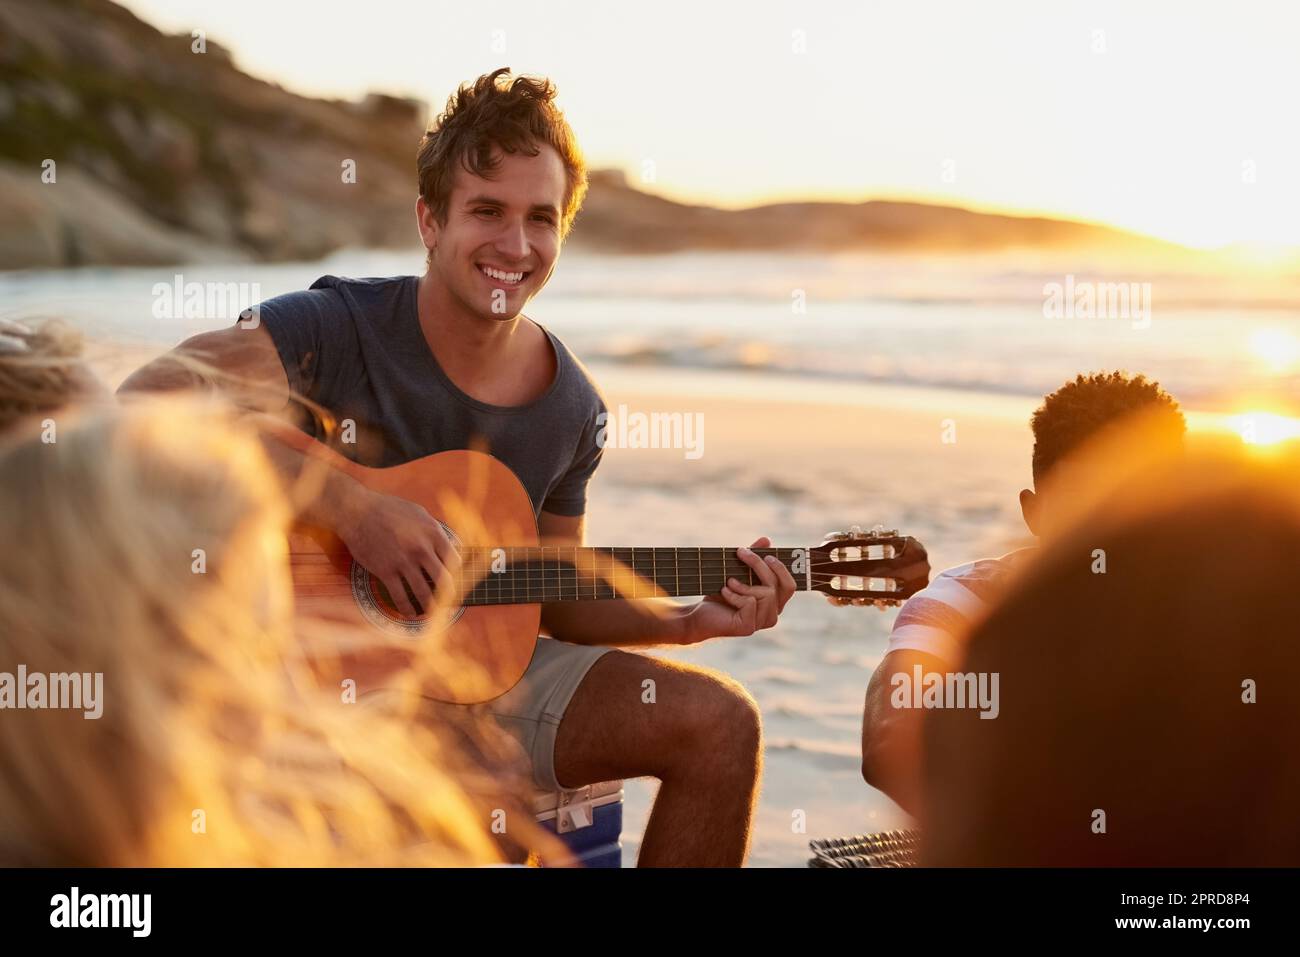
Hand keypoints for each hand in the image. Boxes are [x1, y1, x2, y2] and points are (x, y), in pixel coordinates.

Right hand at [335, 486, 460, 616]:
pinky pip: (400, 596)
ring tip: (432, 613)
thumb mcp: (419, 513)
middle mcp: (421, 548)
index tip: (455, 581)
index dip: (457, 573)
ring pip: (424, 592)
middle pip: (443, 580)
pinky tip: (411, 615)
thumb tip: (449, 546)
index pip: (454, 560)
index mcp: (433, 532)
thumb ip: (434, 530)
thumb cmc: (389, 509)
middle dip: (448, 596)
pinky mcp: (386, 571)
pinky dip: (407, 609)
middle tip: (448, 603)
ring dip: (430, 607)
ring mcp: (403, 561)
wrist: (357, 512)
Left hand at [681, 536, 796, 642]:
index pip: (789, 586)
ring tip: (728, 581)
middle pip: (779, 586)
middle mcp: (772, 614)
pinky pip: (750, 602)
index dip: (781, 569)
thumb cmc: (721, 593)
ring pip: (766, 594)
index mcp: (774, 603)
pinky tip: (724, 592)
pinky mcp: (749, 627)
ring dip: (744, 584)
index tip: (766, 555)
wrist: (699, 615)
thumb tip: (766, 540)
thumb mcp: (738, 572)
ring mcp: (761, 623)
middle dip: (760, 565)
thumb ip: (754, 558)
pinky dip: (735, 594)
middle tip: (741, 553)